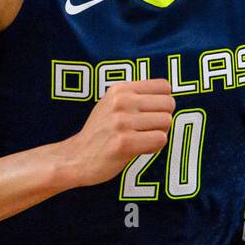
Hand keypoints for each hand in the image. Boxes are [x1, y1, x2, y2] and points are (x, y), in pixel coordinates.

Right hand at [59, 78, 173, 187]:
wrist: (76, 158)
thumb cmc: (101, 132)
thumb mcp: (113, 103)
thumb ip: (137, 96)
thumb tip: (169, 96)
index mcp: (120, 89)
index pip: (164, 86)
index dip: (162, 103)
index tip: (149, 114)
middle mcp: (121, 101)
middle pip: (169, 104)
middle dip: (162, 119)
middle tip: (145, 130)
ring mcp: (122, 121)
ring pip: (166, 122)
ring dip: (158, 134)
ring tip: (140, 139)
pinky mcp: (124, 142)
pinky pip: (160, 139)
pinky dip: (154, 147)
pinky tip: (138, 149)